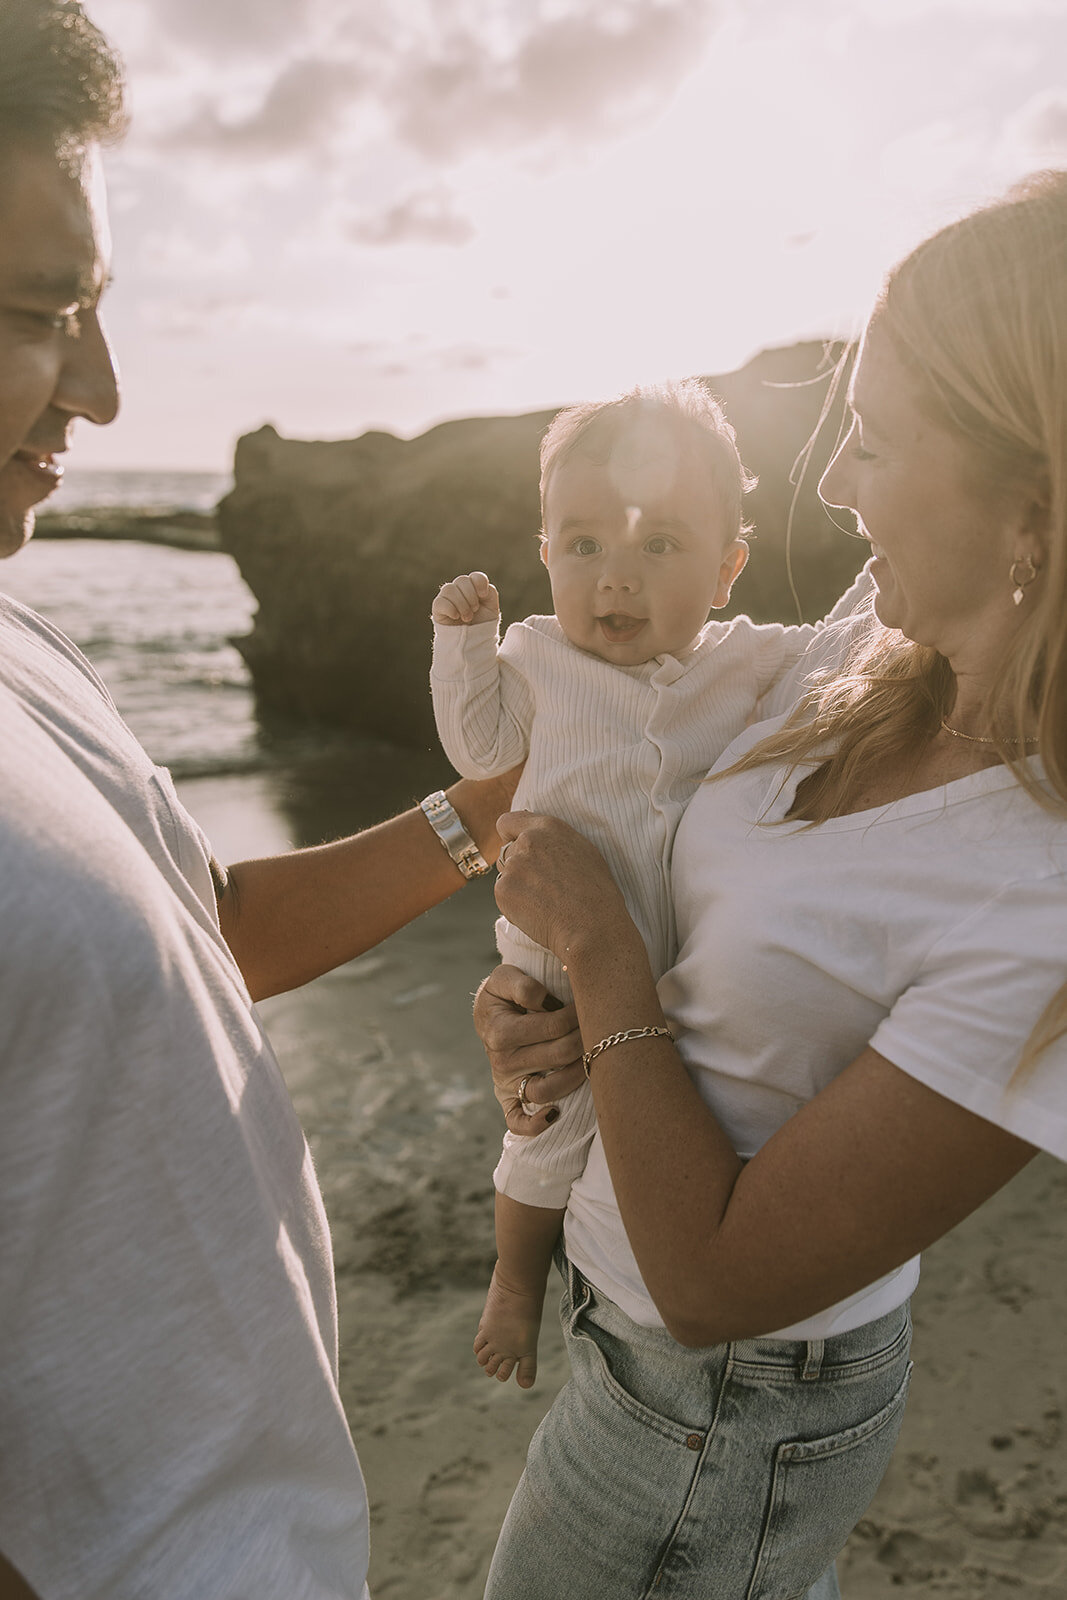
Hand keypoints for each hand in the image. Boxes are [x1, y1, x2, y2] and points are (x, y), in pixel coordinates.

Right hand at [432, 571, 499, 625]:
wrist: (473, 640)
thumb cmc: (482, 622)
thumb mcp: (492, 608)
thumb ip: (490, 593)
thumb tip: (480, 588)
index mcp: (473, 586)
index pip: (476, 576)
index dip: (480, 583)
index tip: (483, 595)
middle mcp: (459, 589)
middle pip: (462, 580)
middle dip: (471, 596)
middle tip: (475, 610)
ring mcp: (447, 597)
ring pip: (449, 589)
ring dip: (461, 604)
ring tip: (467, 617)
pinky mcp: (438, 608)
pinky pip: (440, 602)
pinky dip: (450, 609)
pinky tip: (456, 616)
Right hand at [473, 965, 584, 1134]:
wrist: (489, 1014)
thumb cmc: (504, 993)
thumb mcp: (505, 977)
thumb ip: (524, 986)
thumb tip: (546, 1003)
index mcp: (500, 1032)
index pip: (554, 1026)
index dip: (578, 1013)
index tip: (590, 1003)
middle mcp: (501, 1061)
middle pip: (559, 1055)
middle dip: (585, 1037)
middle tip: (599, 1025)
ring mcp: (505, 1083)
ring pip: (548, 1090)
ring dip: (578, 1074)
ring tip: (593, 1056)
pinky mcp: (508, 1099)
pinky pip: (517, 1121)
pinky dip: (535, 1125)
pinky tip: (555, 1114)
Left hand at [493, 811, 631, 963]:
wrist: (592, 925)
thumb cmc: (596, 892)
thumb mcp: (583, 850)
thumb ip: (553, 839)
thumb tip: (535, 838)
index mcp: (547, 827)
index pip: (508, 822)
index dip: (510, 836)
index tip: (518, 848)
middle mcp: (526, 842)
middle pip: (508, 853)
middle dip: (519, 867)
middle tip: (543, 886)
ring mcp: (513, 866)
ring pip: (507, 876)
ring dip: (518, 886)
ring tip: (545, 901)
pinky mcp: (503, 890)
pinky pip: (504, 896)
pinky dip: (515, 905)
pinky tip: (538, 912)